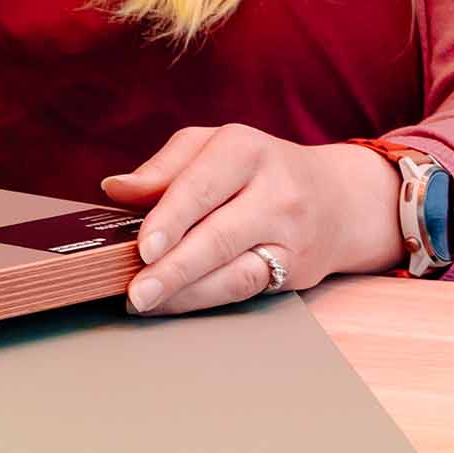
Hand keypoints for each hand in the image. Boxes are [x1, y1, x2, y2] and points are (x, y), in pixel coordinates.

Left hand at [100, 126, 402, 313]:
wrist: (339, 198)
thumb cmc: (256, 168)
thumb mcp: (211, 148)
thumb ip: (163, 167)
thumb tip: (114, 188)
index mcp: (245, 149)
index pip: (201, 185)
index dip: (170, 218)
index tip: (142, 247)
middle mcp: (275, 191)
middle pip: (219, 234)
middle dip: (174, 267)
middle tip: (136, 290)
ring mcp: (291, 235)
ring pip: (235, 272)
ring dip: (186, 293)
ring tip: (144, 303)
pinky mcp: (297, 270)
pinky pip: (246, 289)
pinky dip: (204, 299)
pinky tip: (172, 304)